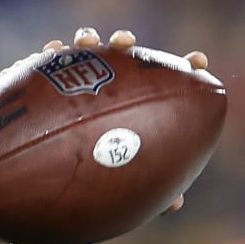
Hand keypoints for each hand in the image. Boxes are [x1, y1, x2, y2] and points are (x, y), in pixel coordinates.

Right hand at [43, 28, 210, 212]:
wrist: (54, 177)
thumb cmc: (99, 178)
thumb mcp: (126, 184)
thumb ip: (150, 187)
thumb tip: (176, 203)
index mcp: (136, 104)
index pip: (162, 80)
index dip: (183, 68)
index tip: (198, 61)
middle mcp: (108, 87)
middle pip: (121, 57)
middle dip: (126, 43)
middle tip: (127, 43)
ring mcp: (78, 82)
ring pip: (83, 54)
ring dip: (87, 40)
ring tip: (88, 42)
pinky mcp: (47, 82)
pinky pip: (46, 64)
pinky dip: (50, 53)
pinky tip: (52, 49)